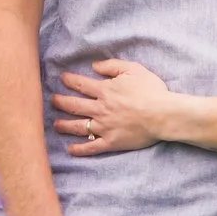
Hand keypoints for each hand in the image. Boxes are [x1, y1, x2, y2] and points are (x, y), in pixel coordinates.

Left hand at [52, 59, 173, 155]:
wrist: (163, 114)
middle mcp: (100, 109)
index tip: (62, 78)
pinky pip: (91, 147)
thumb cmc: (151, 90)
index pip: (81, 85)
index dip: (69, 81)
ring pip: (78, 126)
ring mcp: (104, 127)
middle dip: (61, 102)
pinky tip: (71, 149)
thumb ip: (112, 66)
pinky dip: (80, 149)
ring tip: (56, 124)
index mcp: (105, 91)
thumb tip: (94, 66)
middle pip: (74, 105)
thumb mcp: (134, 69)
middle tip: (53, 101)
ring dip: (65, 125)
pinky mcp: (111, 142)